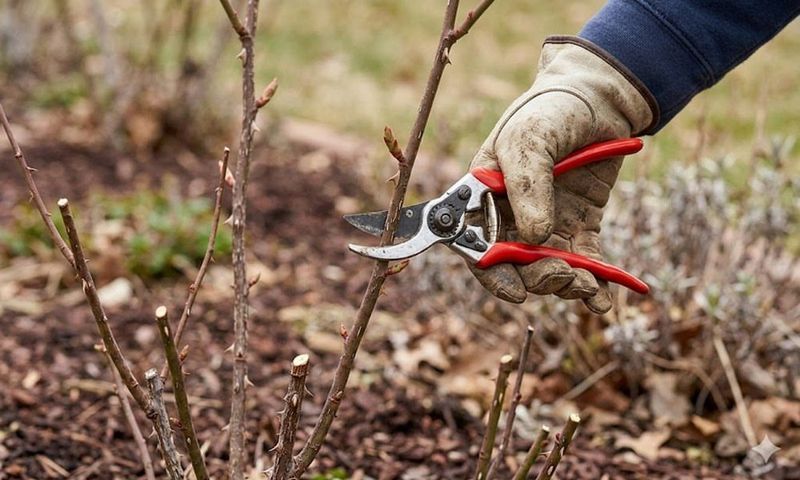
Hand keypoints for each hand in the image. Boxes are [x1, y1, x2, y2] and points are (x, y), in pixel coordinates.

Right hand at [467, 37, 656, 312]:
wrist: (601, 96)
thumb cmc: (550, 110)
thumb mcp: (529, 139)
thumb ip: (528, 187)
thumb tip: (536, 238)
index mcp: (484, 197)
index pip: (477, 245)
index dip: (492, 272)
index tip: (516, 291)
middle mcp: (511, 216)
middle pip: (516, 265)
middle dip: (537, 278)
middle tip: (562, 275)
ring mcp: (547, 221)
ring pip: (549, 268)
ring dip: (566, 284)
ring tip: (588, 285)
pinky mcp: (581, 224)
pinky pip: (583, 260)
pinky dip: (594, 282)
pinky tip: (603, 298)